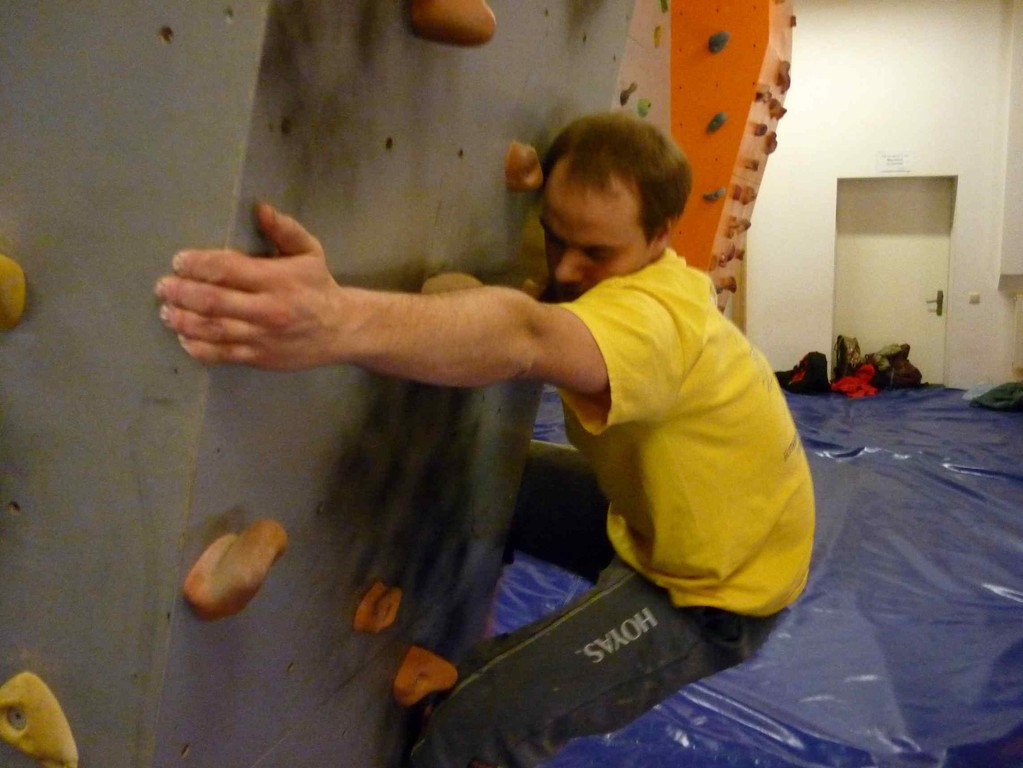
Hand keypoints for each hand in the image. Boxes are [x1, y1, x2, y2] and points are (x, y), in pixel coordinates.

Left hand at [155, 203, 341, 369]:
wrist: (341, 330)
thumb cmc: (318, 287)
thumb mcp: (310, 252)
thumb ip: (285, 230)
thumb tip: (260, 208)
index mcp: (276, 279)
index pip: (226, 269)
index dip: (197, 264)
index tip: (179, 261)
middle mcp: (266, 309)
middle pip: (212, 301)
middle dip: (181, 292)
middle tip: (163, 286)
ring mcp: (261, 336)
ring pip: (212, 329)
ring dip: (182, 320)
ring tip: (166, 311)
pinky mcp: (258, 357)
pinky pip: (221, 354)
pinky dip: (197, 347)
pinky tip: (184, 337)